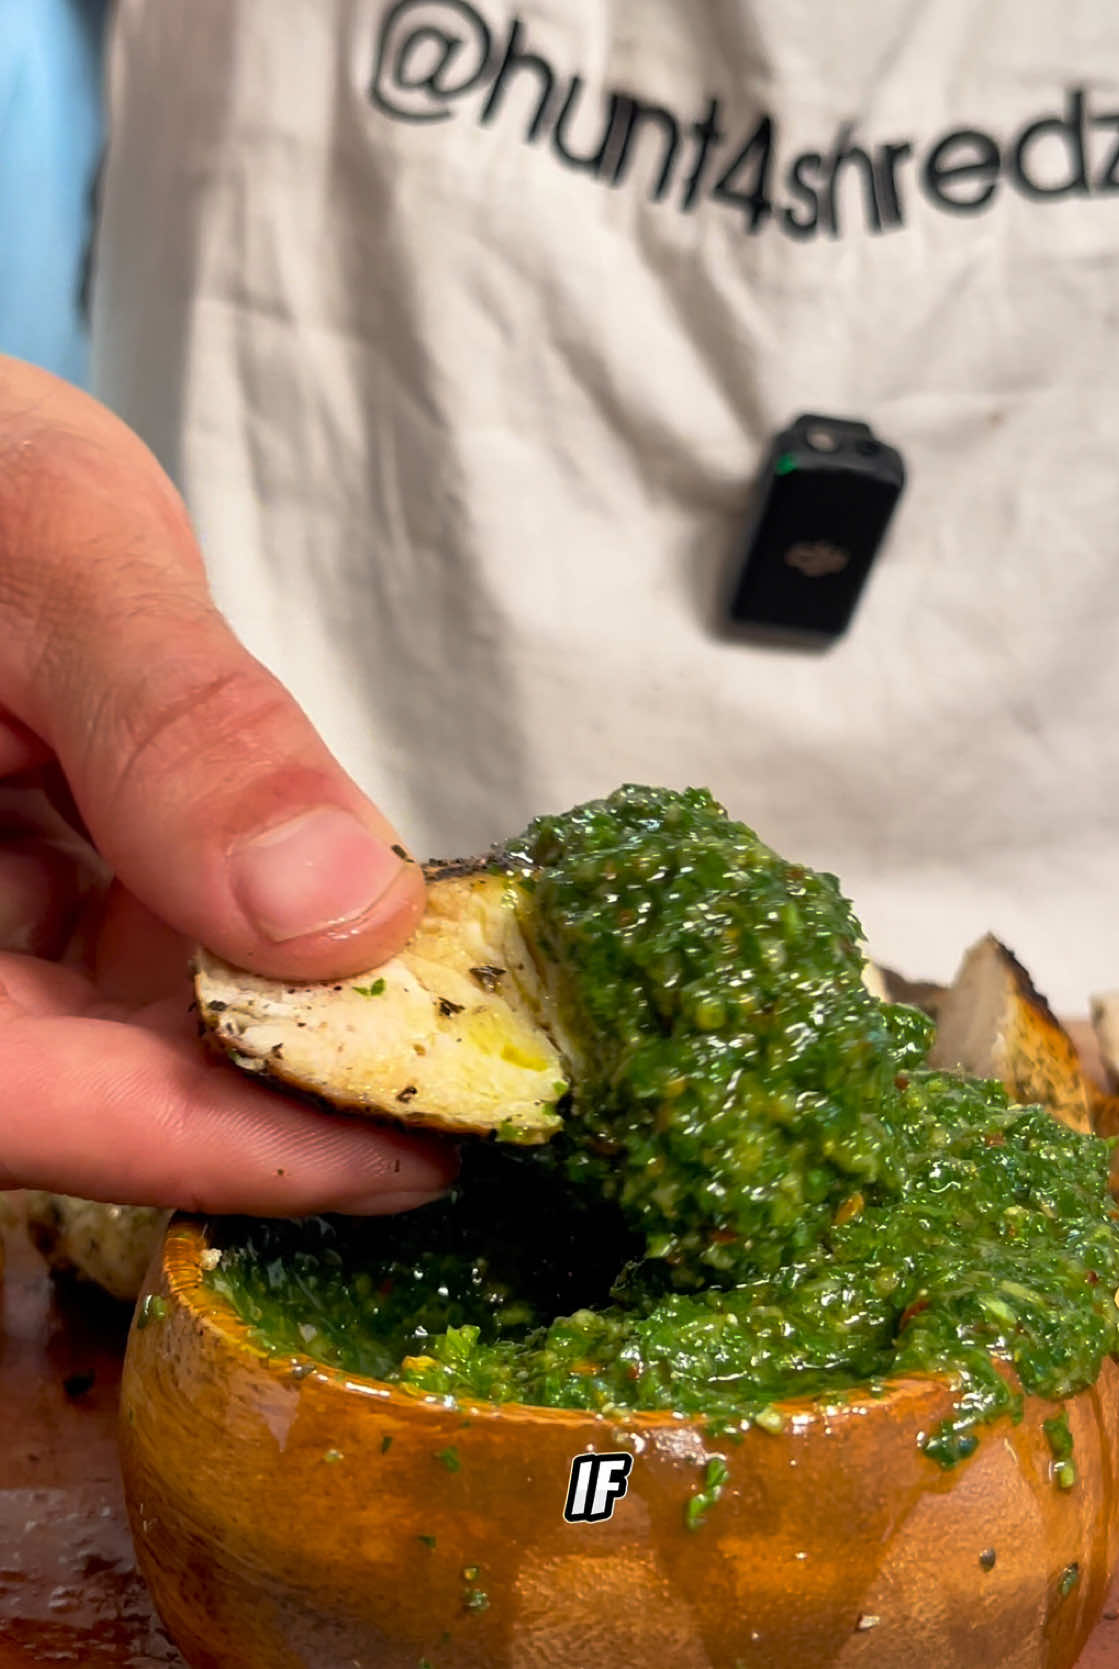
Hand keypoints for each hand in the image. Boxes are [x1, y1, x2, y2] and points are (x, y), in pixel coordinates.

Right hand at [0, 356, 454, 1214]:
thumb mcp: (52, 561)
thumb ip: (183, 733)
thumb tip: (346, 915)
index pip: (29, 1099)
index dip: (219, 1147)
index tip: (412, 1157)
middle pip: (86, 1093)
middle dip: (283, 1094)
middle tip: (475, 1087)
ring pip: (123, 1041)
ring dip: (284, 1029)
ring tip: (450, 1012)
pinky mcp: (21, 908)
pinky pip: (133, 966)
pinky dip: (252, 953)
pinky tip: (354, 929)